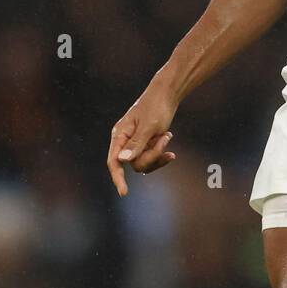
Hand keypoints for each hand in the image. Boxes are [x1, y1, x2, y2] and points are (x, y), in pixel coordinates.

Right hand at [107, 77, 178, 195]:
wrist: (167, 95)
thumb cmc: (156, 107)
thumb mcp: (148, 125)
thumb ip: (137, 144)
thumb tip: (122, 161)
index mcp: (120, 135)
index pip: (114, 162)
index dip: (118, 178)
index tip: (124, 192)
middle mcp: (125, 141)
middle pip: (134, 164)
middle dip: (152, 156)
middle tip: (166, 138)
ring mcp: (136, 144)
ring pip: (144, 164)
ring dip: (158, 154)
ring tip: (168, 136)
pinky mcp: (146, 145)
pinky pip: (152, 160)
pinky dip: (162, 157)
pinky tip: (172, 153)